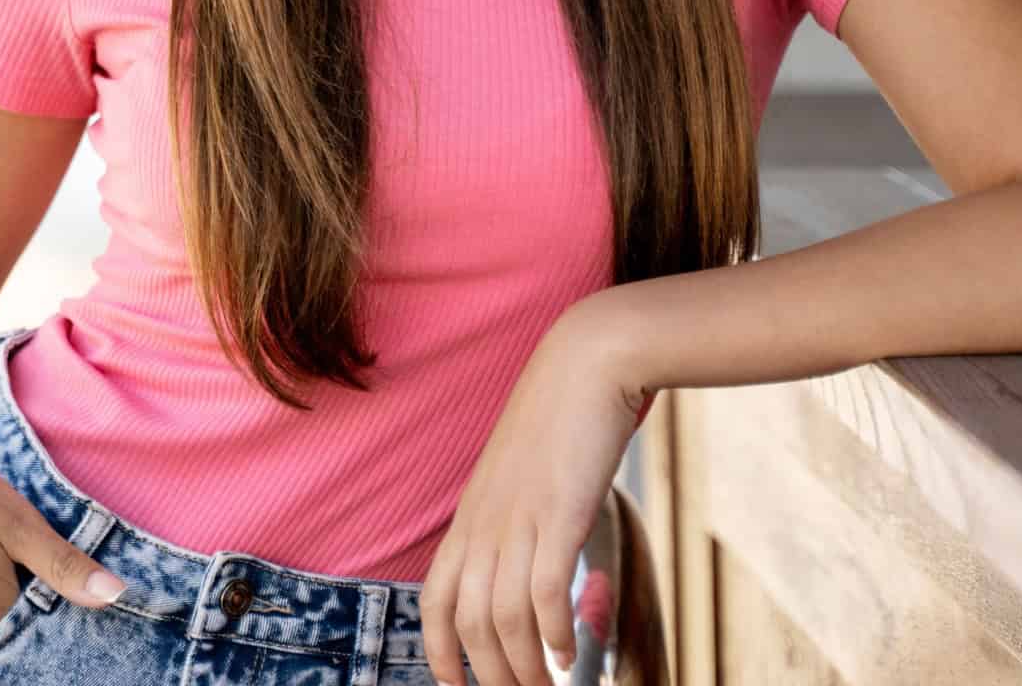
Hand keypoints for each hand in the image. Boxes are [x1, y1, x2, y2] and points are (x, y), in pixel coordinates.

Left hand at [419, 306, 650, 685]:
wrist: (587, 365)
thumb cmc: (561, 422)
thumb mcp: (525, 480)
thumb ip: (521, 524)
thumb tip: (537, 574)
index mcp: (471, 518)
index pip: (434, 600)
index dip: (438, 651)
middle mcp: (484, 524)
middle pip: (468, 622)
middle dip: (491, 674)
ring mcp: (518, 519)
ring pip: (503, 616)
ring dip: (524, 665)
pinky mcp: (558, 513)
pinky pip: (544, 590)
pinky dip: (553, 631)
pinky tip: (567, 655)